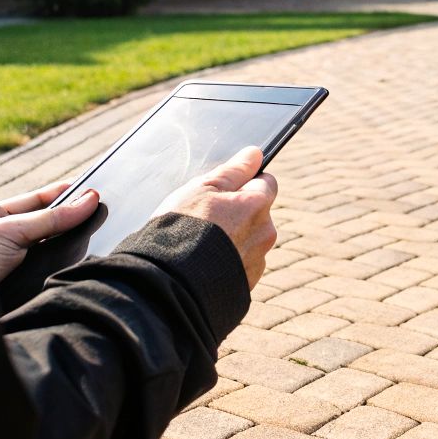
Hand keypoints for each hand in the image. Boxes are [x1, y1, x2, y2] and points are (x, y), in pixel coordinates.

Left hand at [0, 180, 100, 285]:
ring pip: (50, 253)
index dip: (67, 194)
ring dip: (69, 252)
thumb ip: (52, 218)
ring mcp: (14, 265)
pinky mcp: (20, 289)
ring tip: (98, 244)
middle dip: (73, 223)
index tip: (95, 190)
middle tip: (104, 216)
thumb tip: (89, 200)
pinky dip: (61, 274)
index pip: (41, 200)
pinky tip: (76, 273)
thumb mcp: (13, 231)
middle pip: (48, 227)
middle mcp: (7, 239)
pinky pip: (47, 277)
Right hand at [158, 146, 278, 291]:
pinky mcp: (247, 284)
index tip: (225, 190)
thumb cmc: (183, 229)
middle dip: (238, 213)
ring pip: (249, 240)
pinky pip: (241, 265)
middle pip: (257, 213)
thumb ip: (233, 170)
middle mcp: (264, 234)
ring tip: (202, 243)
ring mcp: (257, 261)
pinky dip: (228, 261)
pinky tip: (205, 262)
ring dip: (233, 239)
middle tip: (206, 218)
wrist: (171, 282)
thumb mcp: (202, 189)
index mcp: (257, 206)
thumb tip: (255, 154)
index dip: (245, 182)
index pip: (266, 182)